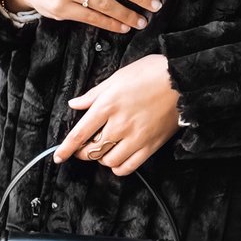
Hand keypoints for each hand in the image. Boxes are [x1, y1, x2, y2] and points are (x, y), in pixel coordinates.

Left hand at [53, 54, 181, 175]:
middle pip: (91, 150)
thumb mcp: (118, 77)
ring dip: (101, 158)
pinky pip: (128, 167)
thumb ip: (94, 94)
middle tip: (81, 148)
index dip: (65, 148)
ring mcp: (136, 137)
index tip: (58, 156)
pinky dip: (118, 167)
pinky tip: (117, 158)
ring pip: (108, 161)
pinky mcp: (150, 146)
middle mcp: (119, 124)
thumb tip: (75, 103)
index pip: (79, 134)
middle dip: (81, 152)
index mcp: (108, 105)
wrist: (182, 80)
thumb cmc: (151, 73)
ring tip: (103, 149)